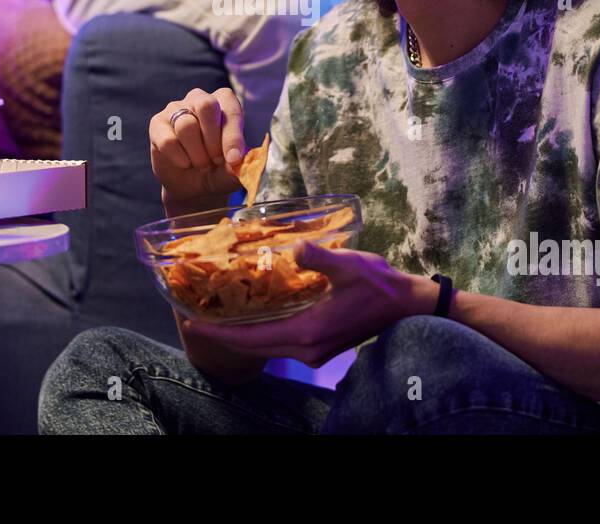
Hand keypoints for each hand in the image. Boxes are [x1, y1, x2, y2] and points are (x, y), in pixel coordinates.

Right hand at [149, 87, 247, 210]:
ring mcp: (176, 109)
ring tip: (202, 165)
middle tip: (216, 160)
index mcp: (224, 102)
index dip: (233, 136)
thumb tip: (236, 161)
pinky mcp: (157, 124)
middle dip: (213, 140)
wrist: (192, 187)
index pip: (230, 110)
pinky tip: (185, 163)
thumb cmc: (217, 170)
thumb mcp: (232, 170)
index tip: (234, 159)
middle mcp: (200, 99)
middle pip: (206, 105)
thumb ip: (236, 165)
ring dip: (197, 153)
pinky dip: (179, 158)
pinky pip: (168, 140)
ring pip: (186, 125)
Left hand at [182, 243, 432, 367]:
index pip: (252, 338)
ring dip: (241, 336)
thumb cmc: (378, 284)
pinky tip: (251, 317)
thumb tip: (293, 248)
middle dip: (223, 335)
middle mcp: (307, 349)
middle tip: (195, 318)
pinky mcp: (320, 347)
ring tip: (217, 317)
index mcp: (307, 332)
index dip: (220, 332)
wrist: (406, 305)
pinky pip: (279, 344)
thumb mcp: (348, 264)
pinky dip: (260, 334)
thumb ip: (319, 257)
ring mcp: (314, 351)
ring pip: (266, 348)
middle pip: (253, 347)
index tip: (192, 323)